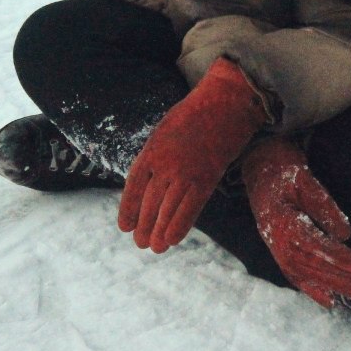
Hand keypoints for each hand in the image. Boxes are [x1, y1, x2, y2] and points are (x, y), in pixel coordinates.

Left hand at [118, 58, 268, 252]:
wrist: (226, 103)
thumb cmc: (196, 115)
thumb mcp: (165, 131)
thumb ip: (156, 156)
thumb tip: (149, 182)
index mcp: (151, 150)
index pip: (133, 187)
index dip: (128, 209)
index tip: (124, 226)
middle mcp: (164, 164)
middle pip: (149, 203)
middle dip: (144, 226)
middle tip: (141, 242)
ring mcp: (185, 173)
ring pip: (167, 211)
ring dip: (159, 232)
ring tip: (155, 247)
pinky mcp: (206, 179)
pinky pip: (189, 209)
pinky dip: (179, 227)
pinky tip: (172, 240)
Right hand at [241, 137, 350, 306]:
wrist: (257, 162)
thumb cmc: (282, 167)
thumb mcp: (304, 177)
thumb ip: (323, 204)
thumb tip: (344, 234)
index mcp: (280, 218)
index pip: (313, 244)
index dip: (339, 259)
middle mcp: (273, 236)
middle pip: (308, 263)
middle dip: (339, 275)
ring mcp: (273, 244)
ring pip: (301, 271)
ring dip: (328, 284)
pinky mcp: (276, 246)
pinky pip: (292, 272)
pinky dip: (310, 288)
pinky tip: (329, 300)